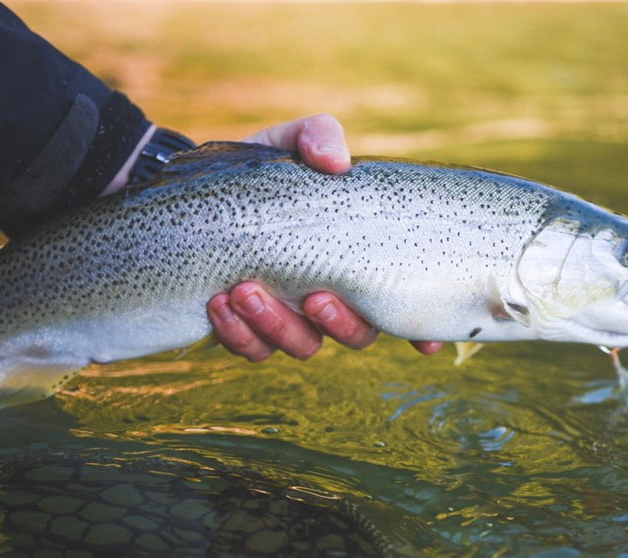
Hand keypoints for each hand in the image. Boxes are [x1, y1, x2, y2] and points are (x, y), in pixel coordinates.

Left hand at [207, 113, 442, 360]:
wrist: (200, 189)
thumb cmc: (264, 170)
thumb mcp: (291, 142)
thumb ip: (318, 136)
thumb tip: (336, 163)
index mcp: (356, 260)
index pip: (400, 302)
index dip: (421, 331)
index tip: (428, 344)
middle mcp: (331, 297)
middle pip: (359, 334)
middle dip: (339, 323)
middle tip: (313, 297)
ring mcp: (291, 319)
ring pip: (304, 346)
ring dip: (277, 326)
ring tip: (244, 290)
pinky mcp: (248, 331)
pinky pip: (253, 351)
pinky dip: (239, 333)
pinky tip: (219, 301)